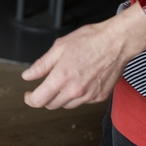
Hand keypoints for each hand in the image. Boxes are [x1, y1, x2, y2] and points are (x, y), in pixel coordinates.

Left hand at [21, 5, 145, 109]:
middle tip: (45, 86)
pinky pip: (83, 102)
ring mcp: (88, 96)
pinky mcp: (100, 97)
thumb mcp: (60, 47)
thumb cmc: (91, 40)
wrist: (117, 42)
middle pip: (51, 105)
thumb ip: (42, 65)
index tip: (29, 95)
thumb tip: (28, 76)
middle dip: (45, 97)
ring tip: (65, 81)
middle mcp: (75, 90)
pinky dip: (78, 95)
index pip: (39, 100)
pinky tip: (80, 81)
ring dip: (61, 98)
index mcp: (61, 77)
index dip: (30, 99)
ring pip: (67, 105)